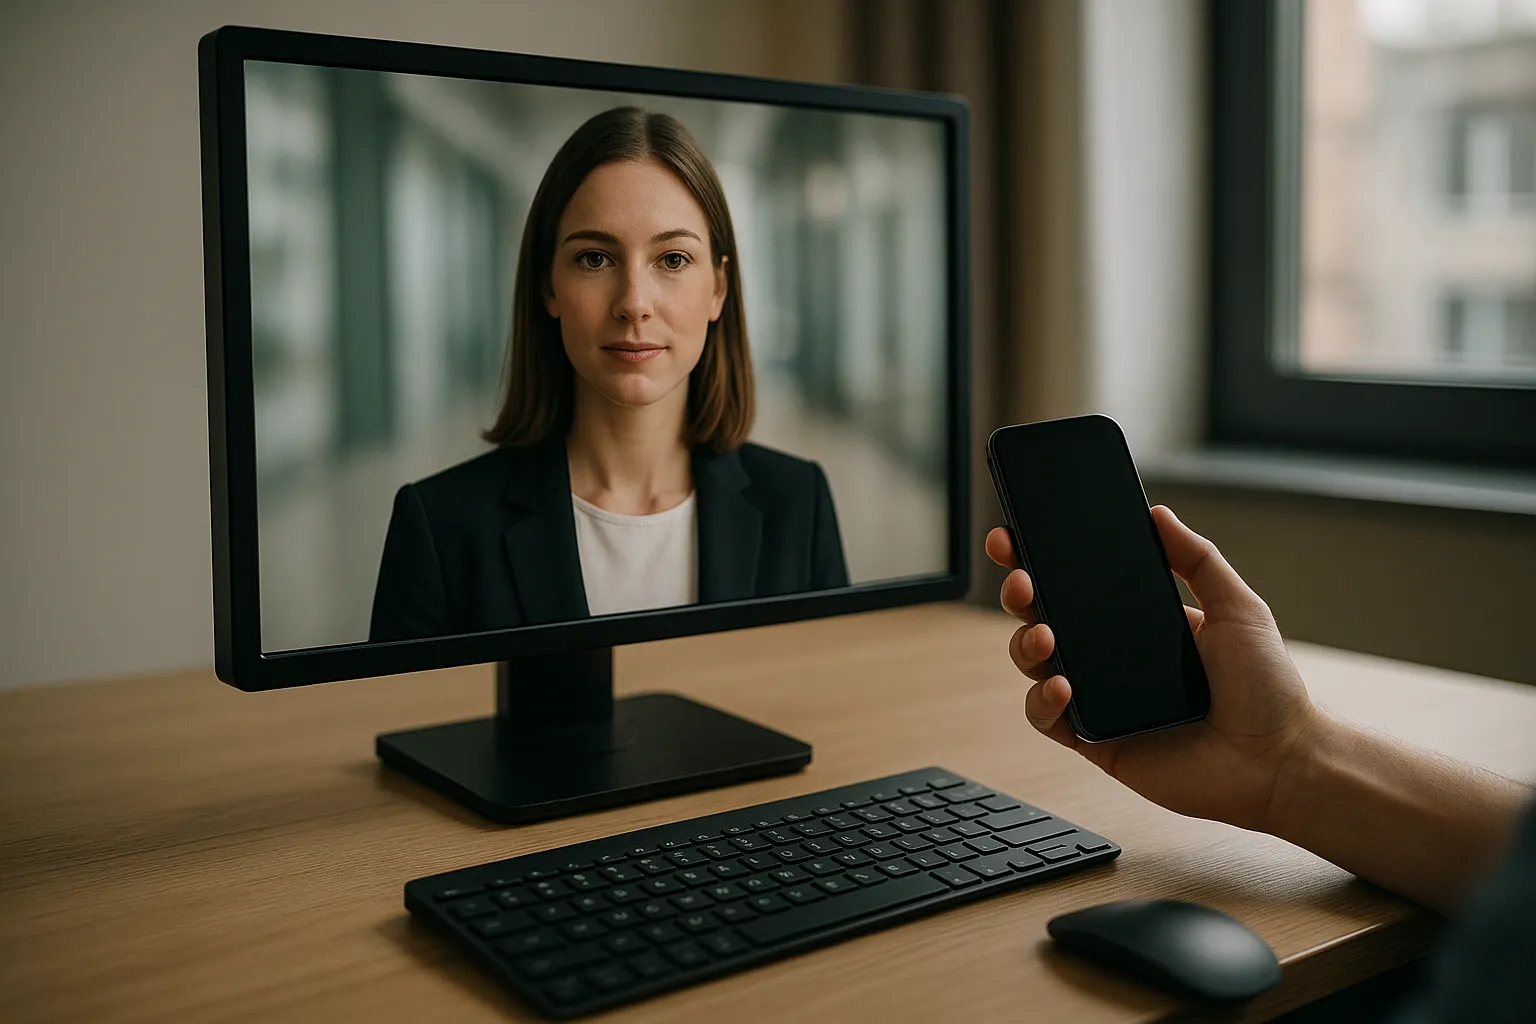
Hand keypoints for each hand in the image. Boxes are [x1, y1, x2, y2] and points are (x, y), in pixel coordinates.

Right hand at [986, 506, 1319, 832]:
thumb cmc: (1269, 689)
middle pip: (1044, 617)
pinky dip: (1042, 701)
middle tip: (1021, 579)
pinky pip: (1048, 719)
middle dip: (1020, 593)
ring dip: (1025, 644)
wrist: (1280, 761)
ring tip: (1044, 636)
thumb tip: (1158, 512)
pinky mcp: (1096, 742)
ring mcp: (1101, 700)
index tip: (1017, 536)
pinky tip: (1062, 687)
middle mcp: (1112, 659)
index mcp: (1139, 622)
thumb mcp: (1237, 608)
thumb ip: (1197, 559)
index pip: (1078, 585)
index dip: (1041, 560)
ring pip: (1035, 665)